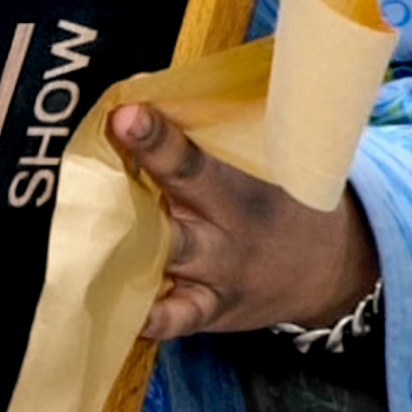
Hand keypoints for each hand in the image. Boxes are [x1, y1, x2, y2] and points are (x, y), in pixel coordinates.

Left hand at [107, 105, 378, 340]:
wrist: (326, 268)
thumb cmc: (278, 202)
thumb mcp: (264, 164)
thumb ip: (207, 136)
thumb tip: (137, 92)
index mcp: (241, 188)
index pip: (195, 158)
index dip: (159, 137)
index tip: (126, 112)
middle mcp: (227, 232)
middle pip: (180, 200)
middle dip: (145, 175)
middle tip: (106, 158)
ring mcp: (216, 276)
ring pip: (167, 259)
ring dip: (128, 246)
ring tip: (85, 238)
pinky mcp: (206, 313)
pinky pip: (173, 320)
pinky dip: (146, 317)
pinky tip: (111, 308)